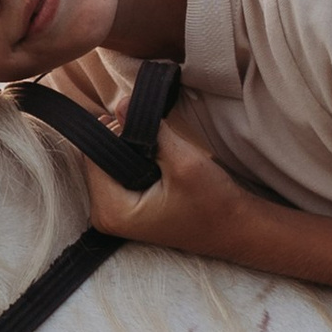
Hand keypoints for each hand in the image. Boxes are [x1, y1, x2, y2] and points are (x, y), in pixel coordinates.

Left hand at [80, 98, 246, 248]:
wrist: (237, 228)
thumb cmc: (214, 203)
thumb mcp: (184, 161)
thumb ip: (150, 132)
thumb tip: (121, 103)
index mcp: (112, 212)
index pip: (94, 156)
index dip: (118, 133)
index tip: (147, 128)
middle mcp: (106, 216)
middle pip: (98, 159)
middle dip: (124, 142)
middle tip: (159, 143)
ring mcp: (115, 213)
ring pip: (109, 162)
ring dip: (132, 150)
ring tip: (163, 156)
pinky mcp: (126, 208)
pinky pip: (119, 172)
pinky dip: (136, 160)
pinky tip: (160, 163)